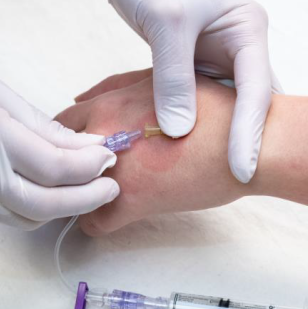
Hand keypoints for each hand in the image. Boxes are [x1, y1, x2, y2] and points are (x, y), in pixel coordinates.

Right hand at [0, 54, 119, 228]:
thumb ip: (41, 126)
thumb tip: (85, 147)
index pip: (54, 167)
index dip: (90, 168)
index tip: (108, 160)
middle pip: (45, 205)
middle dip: (87, 199)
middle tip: (110, 188)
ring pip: (24, 216)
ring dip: (60, 206)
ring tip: (80, 188)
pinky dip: (25, 203)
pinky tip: (35, 187)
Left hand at [55, 69, 248, 235]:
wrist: (252, 145)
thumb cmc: (216, 112)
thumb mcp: (162, 84)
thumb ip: (118, 88)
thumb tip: (84, 97)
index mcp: (110, 104)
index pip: (58, 125)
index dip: (63, 142)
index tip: (73, 154)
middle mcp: (104, 133)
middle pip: (55, 159)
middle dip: (63, 170)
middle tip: (80, 178)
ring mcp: (115, 168)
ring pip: (69, 192)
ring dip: (79, 196)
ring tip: (97, 198)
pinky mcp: (133, 201)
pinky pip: (94, 224)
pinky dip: (101, 224)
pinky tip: (116, 217)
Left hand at [78, 0, 280, 182]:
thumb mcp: (166, 22)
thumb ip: (174, 77)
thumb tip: (181, 131)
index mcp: (247, 31)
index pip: (256, 91)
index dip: (250, 133)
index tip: (242, 172)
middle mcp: (239, 46)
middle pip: (250, 104)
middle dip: (245, 141)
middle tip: (240, 182)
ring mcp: (216, 57)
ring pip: (224, 107)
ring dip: (218, 137)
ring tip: (215, 177)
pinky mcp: (192, 64)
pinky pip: (198, 102)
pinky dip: (190, 124)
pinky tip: (181, 149)